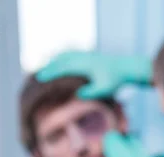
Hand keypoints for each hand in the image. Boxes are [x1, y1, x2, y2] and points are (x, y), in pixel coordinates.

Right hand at [37, 51, 151, 98]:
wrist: (126, 67)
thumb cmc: (115, 81)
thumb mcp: (105, 89)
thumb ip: (91, 92)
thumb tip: (78, 94)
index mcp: (84, 65)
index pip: (63, 68)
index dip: (51, 73)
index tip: (41, 79)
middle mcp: (83, 58)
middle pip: (61, 61)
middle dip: (49, 68)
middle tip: (38, 77)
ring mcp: (85, 55)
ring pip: (65, 56)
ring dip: (54, 62)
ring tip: (45, 70)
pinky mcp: (87, 56)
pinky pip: (70, 55)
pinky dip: (61, 58)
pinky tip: (58, 63)